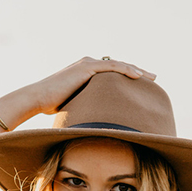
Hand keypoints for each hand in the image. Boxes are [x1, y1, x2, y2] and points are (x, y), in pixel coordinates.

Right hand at [31, 56, 156, 114]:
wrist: (38, 99)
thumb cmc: (52, 107)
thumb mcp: (75, 107)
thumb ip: (87, 109)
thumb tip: (95, 125)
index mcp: (87, 73)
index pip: (112, 73)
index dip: (128, 78)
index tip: (142, 85)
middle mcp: (88, 65)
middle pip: (119, 67)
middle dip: (138, 72)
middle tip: (153, 79)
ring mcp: (87, 65)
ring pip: (118, 65)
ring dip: (136, 70)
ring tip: (151, 77)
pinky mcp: (86, 68)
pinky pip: (111, 67)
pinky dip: (125, 70)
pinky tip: (138, 75)